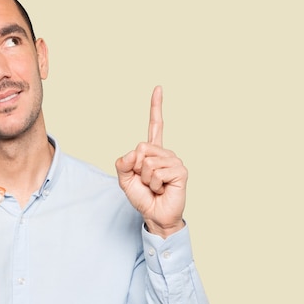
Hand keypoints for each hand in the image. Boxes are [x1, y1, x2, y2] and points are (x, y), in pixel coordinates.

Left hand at [115, 86, 186, 237]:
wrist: (155, 215)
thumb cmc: (143, 197)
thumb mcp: (125, 180)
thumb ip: (123, 164)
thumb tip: (134, 153)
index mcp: (153, 152)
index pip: (155, 126)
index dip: (156, 107)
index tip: (158, 88)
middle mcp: (165, 153)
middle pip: (141, 148)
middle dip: (136, 169)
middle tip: (146, 181)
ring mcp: (174, 160)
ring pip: (147, 162)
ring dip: (146, 179)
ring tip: (154, 187)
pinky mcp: (180, 171)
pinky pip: (157, 172)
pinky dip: (154, 184)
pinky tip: (162, 189)